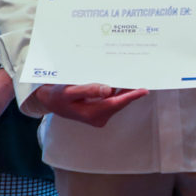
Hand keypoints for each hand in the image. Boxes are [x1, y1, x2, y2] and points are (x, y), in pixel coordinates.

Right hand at [32, 82, 147, 126]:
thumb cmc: (58, 96)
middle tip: (141, 77)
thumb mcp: (70, 92)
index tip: (144, 90)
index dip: (131, 96)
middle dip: (131, 91)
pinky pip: (113, 101)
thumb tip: (108, 90)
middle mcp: (99, 118)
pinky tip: (122, 82)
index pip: (116, 103)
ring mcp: (100, 116)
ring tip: (134, 77)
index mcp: (92, 114)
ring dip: (125, 91)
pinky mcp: (100, 112)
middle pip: (119, 102)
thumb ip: (88, 90)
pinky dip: (118, 92)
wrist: (51, 102)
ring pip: (117, 101)